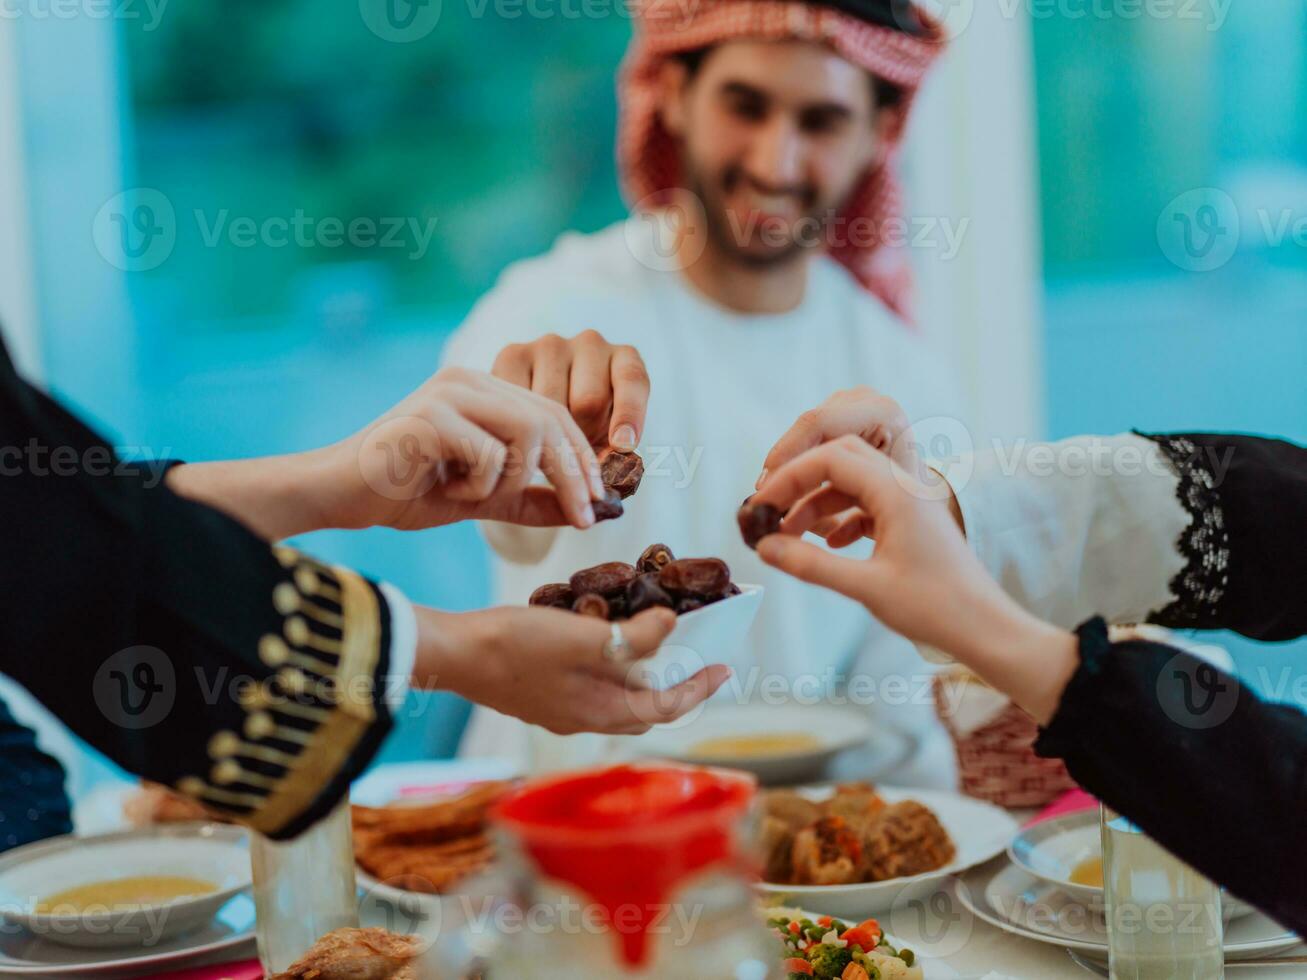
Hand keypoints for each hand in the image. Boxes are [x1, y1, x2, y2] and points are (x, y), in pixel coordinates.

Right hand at [336, 366, 607, 531]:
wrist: (340, 494)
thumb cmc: (405, 491)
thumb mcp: (483, 498)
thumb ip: (531, 499)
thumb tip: (588, 512)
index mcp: (482, 388)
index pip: (554, 414)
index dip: (582, 459)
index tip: (598, 502)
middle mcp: (469, 378)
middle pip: (550, 422)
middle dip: (573, 476)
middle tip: (582, 517)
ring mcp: (450, 392)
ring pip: (527, 435)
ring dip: (513, 481)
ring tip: (474, 495)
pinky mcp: (432, 414)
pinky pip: (490, 456)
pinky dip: (479, 486)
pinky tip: (444, 487)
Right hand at [415, 606, 730, 734]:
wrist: (453, 655)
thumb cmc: (515, 647)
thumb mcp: (583, 637)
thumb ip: (633, 638)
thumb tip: (674, 628)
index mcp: (601, 711)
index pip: (667, 707)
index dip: (699, 687)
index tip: (725, 667)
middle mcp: (584, 719)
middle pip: (645, 708)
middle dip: (676, 685)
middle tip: (697, 655)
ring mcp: (560, 710)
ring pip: (617, 699)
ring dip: (643, 677)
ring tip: (658, 645)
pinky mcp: (541, 695)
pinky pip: (592, 688)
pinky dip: (613, 670)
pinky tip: (606, 644)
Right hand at [491, 331, 649, 451]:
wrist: (536, 417)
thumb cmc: (585, 433)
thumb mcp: (607, 441)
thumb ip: (613, 452)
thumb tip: (606, 467)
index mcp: (624, 359)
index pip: (632, 379)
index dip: (630, 413)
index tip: (623, 445)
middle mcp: (591, 343)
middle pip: (589, 399)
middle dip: (582, 435)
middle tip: (572, 458)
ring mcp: (550, 345)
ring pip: (551, 402)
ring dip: (548, 433)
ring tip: (545, 447)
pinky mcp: (513, 353)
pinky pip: (518, 398)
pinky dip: (518, 424)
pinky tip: (520, 434)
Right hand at [751, 437, 1075, 721]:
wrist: (986, 628)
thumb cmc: (937, 609)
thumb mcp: (865, 588)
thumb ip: (810, 564)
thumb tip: (764, 547)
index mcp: (898, 492)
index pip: (832, 457)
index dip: (790, 477)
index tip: (762, 504)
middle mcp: (905, 487)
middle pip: (842, 457)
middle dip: (801, 479)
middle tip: (771, 507)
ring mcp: (910, 502)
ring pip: (852, 481)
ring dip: (817, 501)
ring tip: (788, 533)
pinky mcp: (911, 521)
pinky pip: (867, 502)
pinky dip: (840, 516)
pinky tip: (827, 544)